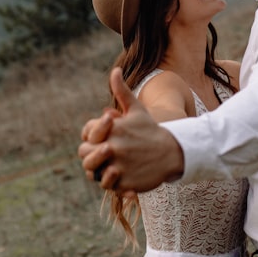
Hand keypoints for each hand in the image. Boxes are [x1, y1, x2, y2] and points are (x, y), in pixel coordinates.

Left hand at [78, 68, 184, 192]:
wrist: (173, 152)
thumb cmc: (150, 130)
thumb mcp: (136, 109)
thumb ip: (121, 91)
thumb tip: (115, 70)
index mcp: (112, 128)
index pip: (86, 134)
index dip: (91, 137)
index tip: (103, 138)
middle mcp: (112, 147)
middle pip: (84, 154)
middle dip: (91, 154)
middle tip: (105, 155)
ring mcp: (118, 166)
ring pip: (92, 173)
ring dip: (98, 171)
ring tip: (110, 167)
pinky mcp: (125, 182)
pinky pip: (108, 186)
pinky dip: (112, 183)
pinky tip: (121, 175)